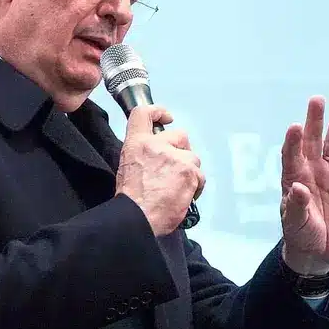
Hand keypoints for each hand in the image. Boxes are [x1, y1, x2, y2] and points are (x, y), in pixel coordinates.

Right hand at [116, 105, 204, 235]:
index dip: (158, 112)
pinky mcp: (189, 172)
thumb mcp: (127, 167)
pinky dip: (195, 186)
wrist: (137, 217)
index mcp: (137, 143)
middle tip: (175, 169)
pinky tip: (184, 195)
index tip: (166, 117)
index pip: (143, 114)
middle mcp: (157, 145)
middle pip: (180, 136)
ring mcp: (175, 158)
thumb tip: (155, 157)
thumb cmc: (131, 199)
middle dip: (182, 151)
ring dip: (189, 171)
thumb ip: (143, 155)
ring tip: (177, 187)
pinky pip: (200, 175)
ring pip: (193, 158)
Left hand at [280, 96, 328, 274]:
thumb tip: (297, 187)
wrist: (319, 252)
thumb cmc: (301, 235)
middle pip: (312, 140)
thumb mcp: (296, 223)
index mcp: (294, 177)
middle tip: (317, 99)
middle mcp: (312, 170)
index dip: (293, 141)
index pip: (292, 154)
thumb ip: (296, 206)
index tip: (295, 126)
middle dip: (314, 120)